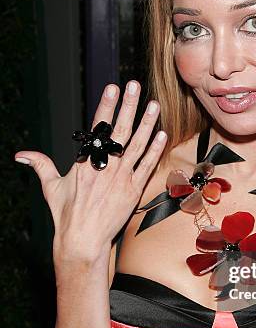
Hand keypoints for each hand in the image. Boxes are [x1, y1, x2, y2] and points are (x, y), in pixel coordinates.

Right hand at [14, 80, 166, 261]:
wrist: (83, 241)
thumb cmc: (66, 215)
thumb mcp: (51, 187)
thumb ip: (40, 165)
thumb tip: (21, 155)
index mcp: (85, 161)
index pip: (97, 127)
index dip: (106, 106)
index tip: (112, 88)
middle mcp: (104, 166)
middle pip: (119, 130)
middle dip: (127, 106)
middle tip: (135, 86)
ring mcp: (121, 178)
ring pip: (136, 145)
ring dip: (146, 123)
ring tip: (154, 104)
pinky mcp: (133, 191)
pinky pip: (147, 166)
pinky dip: (155, 150)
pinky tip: (162, 135)